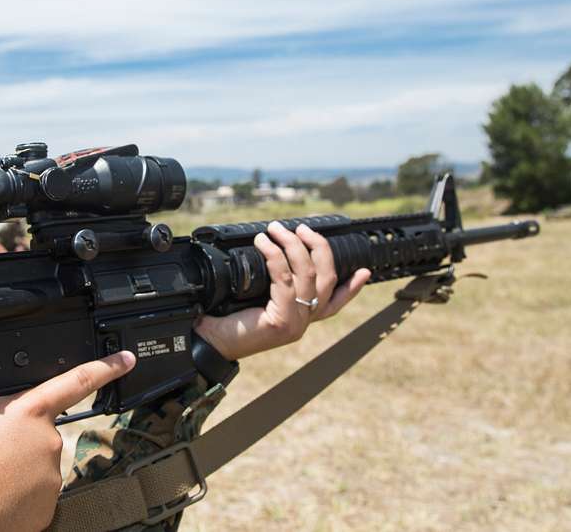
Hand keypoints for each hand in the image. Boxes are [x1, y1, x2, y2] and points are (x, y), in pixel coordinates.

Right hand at [0, 351, 135, 530]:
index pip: (77, 381)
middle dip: (18, 438)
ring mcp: (50, 478)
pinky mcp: (47, 509)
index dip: (107, 367)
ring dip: (16, 469)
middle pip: (41, 432)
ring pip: (37, 466)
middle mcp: (48, 442)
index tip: (127, 358)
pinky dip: (17, 497)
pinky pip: (36, 496)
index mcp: (27, 410)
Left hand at [195, 222, 370, 359]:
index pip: (334, 303)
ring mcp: (295, 322)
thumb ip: (271, 284)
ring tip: (276, 229)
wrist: (206, 343)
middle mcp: (302, 321)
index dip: (353, 288)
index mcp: (299, 317)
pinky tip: (264, 242)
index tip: (365, 271)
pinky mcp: (282, 320)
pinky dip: (275, 256)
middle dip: (318, 247)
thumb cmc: (224, 321)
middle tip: (302, 228)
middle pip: (326, 279)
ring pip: (308, 274)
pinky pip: (284, 280)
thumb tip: (274, 251)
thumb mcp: (254, 299)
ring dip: (293, 245)